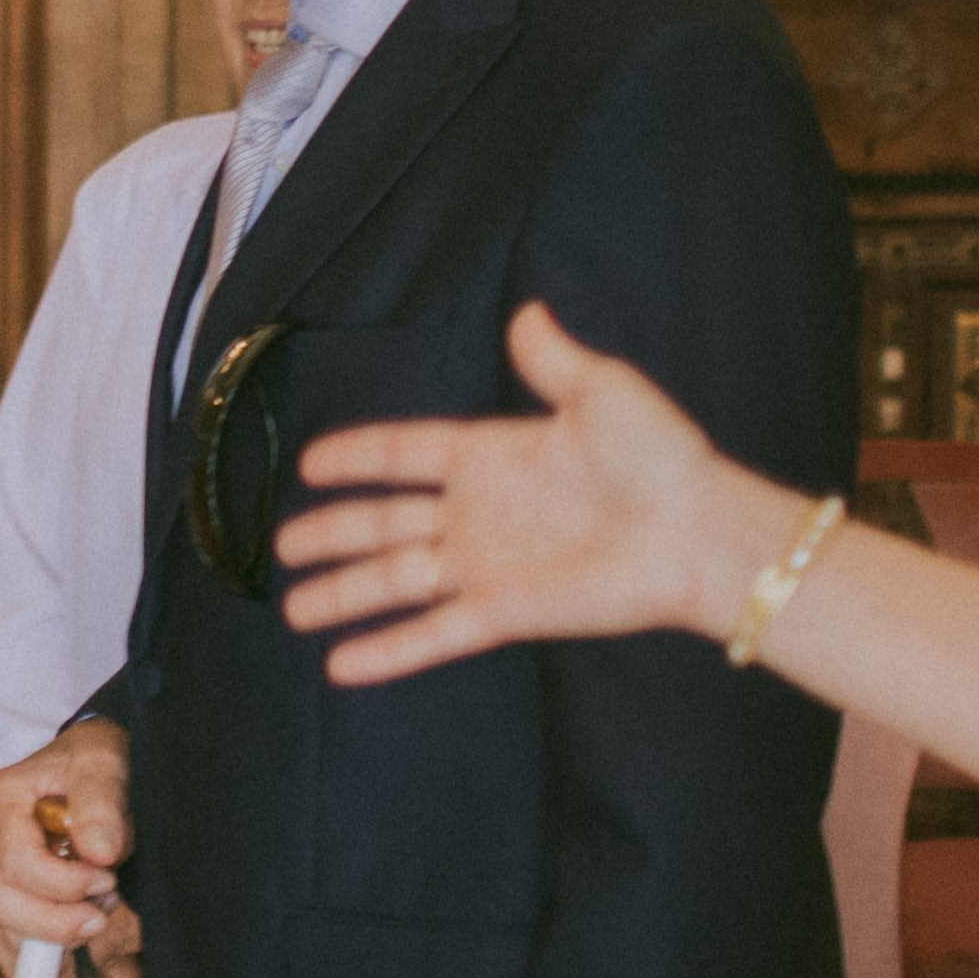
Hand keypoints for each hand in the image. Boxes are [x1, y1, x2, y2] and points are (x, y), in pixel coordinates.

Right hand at [0, 720, 139, 955]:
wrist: (96, 758)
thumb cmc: (96, 755)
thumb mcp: (104, 761)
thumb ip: (101, 800)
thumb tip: (99, 852)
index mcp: (3, 803)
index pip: (19, 864)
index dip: (64, 884)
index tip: (107, 878)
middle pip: (4, 904)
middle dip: (56, 921)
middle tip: (102, 914)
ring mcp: (0, 867)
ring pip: (6, 926)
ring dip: (52, 937)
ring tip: (95, 918)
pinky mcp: (16, 890)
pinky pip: (10, 934)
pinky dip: (28, 954)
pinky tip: (42, 974)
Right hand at [275, 303, 808, 692]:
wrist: (696, 531)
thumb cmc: (660, 458)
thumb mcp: (602, 391)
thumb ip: (551, 359)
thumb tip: (528, 311)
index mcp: (492, 455)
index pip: (405, 453)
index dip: (357, 456)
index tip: (312, 463)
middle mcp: (479, 513)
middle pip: (384, 522)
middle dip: (332, 533)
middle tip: (282, 546)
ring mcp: (488, 565)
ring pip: (395, 580)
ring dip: (344, 594)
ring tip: (293, 608)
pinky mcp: (503, 611)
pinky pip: (433, 631)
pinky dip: (388, 650)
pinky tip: (342, 666)